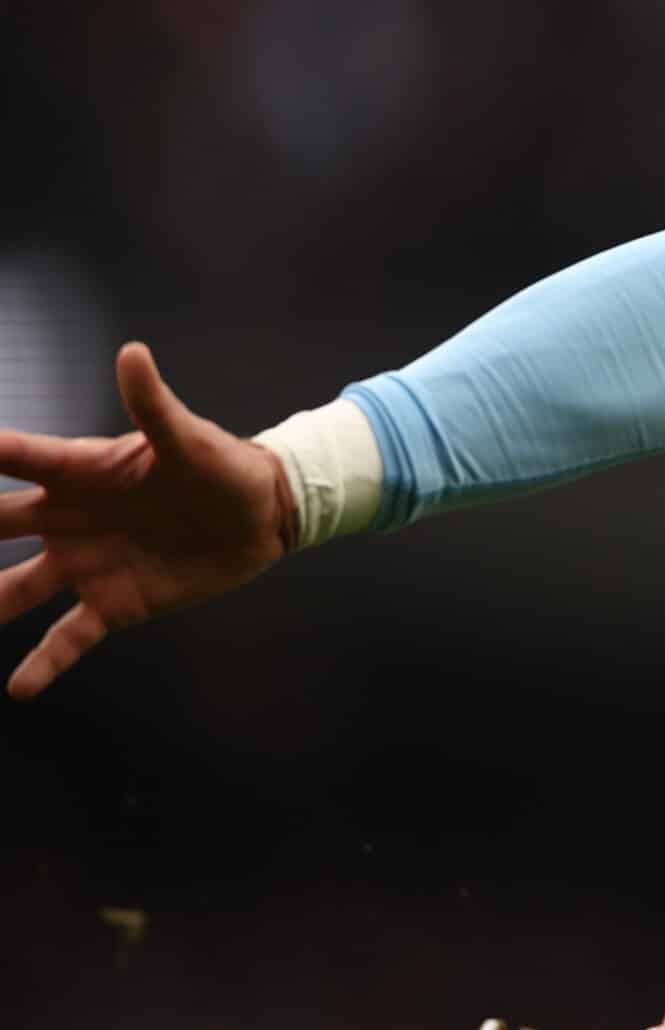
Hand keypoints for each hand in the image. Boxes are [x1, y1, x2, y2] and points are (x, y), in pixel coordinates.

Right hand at [0, 343, 296, 698]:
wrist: (263, 516)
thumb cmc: (222, 467)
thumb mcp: (187, 439)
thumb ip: (153, 405)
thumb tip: (131, 353)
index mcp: (79, 472)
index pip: (11, 460)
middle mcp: (67, 519)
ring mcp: (84, 564)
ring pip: (14, 589)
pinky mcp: (112, 604)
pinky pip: (68, 637)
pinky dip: (43, 663)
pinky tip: (19, 688)